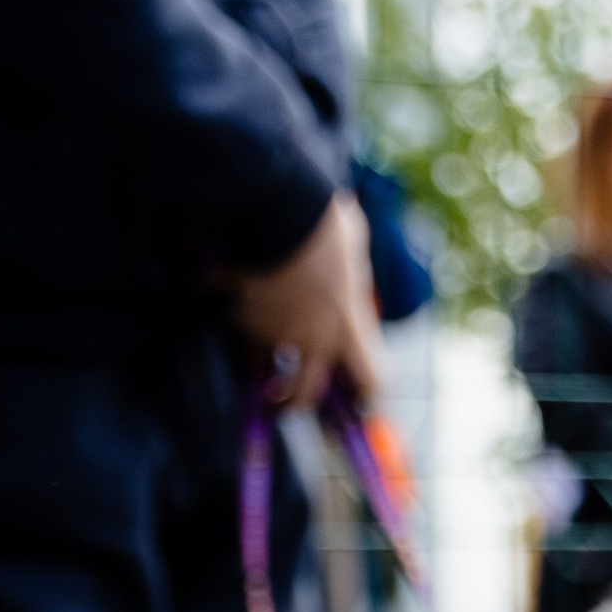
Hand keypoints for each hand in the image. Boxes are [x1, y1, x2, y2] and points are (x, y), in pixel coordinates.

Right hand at [230, 190, 382, 414]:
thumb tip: (347, 284)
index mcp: (347, 325)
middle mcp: (313, 341)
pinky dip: (242, 328)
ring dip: (262, 370)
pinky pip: (243, 335)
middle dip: (295, 402)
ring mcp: (276, 335)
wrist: (280, 209)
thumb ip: (351, 283)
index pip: (369, 380)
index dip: (367, 392)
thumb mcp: (354, 254)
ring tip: (256, 360)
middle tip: (289, 399)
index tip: (360, 394)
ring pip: (266, 371)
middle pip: (304, 397)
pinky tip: (241, 309)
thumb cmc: (325, 224)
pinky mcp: (245, 321)